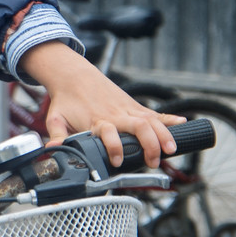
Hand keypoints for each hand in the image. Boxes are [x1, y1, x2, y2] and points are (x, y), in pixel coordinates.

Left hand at [21, 42, 183, 167]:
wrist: (74, 75)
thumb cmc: (66, 100)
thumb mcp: (55, 119)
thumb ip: (57, 136)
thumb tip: (52, 152)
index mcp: (97, 119)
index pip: (109, 134)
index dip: (114, 148)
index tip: (115, 162)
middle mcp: (116, 114)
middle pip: (139, 127)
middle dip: (150, 144)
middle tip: (154, 162)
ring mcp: (127, 109)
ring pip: (151, 120)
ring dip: (164, 135)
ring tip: (172, 151)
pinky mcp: (133, 106)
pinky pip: (154, 113)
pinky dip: (169, 119)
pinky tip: (183, 124)